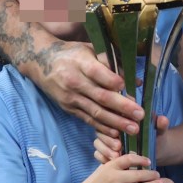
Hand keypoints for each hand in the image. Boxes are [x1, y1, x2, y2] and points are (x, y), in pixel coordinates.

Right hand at [30, 39, 144, 134]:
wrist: (42, 63)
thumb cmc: (72, 53)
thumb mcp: (90, 49)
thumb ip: (112, 62)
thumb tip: (135, 80)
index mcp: (81, 62)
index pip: (99, 73)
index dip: (115, 82)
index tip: (132, 88)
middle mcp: (75, 82)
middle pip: (101, 96)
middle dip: (122, 107)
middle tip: (140, 115)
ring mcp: (71, 98)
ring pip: (96, 112)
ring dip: (116, 122)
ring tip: (133, 129)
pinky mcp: (69, 109)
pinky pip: (88, 120)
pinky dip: (102, 128)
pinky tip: (116, 133)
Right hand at [81, 152, 160, 182]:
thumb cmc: (99, 181)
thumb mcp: (106, 168)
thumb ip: (119, 163)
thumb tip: (138, 156)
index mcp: (111, 166)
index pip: (128, 159)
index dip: (140, 159)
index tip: (149, 161)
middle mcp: (113, 178)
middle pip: (137, 176)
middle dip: (151, 176)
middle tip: (159, 175)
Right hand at [93, 114, 169, 162]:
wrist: (156, 150)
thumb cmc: (157, 138)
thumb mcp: (159, 131)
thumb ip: (161, 125)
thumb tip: (163, 119)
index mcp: (123, 115)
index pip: (111, 116)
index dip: (113, 125)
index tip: (119, 135)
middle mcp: (112, 124)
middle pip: (101, 129)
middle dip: (108, 139)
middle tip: (118, 147)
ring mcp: (107, 137)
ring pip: (98, 141)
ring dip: (104, 149)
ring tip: (115, 156)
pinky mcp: (106, 149)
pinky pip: (97, 152)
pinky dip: (101, 156)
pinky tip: (109, 162)